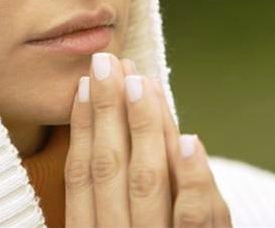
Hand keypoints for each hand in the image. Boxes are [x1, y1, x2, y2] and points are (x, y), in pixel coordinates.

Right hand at [65, 52, 231, 226]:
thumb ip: (109, 197)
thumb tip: (99, 129)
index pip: (81, 174)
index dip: (82, 126)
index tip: (84, 83)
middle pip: (110, 165)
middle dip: (109, 109)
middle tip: (108, 62)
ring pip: (147, 179)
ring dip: (144, 126)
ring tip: (143, 82)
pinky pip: (194, 217)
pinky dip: (192, 178)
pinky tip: (189, 140)